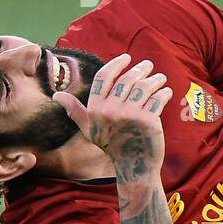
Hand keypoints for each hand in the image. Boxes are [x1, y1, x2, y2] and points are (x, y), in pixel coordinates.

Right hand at [54, 54, 173, 181]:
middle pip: (126, 80)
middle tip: (148, 65)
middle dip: (139, 69)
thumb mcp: (89, 128)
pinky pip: (157, 99)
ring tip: (160, 78)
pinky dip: (164, 93)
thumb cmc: (111, 145)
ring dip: (154, 79)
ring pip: (144, 87)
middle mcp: (110, 110)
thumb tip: (56, 96)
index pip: (103, 78)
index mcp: (95, 109)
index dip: (115, 64)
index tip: (126, 58)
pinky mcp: (148, 121)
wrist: (133, 165)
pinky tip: (166, 91)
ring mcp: (129, 115)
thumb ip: (75, 110)